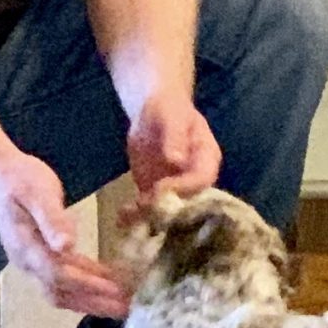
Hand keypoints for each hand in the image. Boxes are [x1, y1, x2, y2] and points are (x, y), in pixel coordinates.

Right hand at [0, 150, 134, 317]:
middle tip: (128, 309)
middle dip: (94, 303)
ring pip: (63, 291)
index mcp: (26, 248)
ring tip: (123, 303)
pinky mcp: (40, 256)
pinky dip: (86, 284)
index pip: (59, 276)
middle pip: (61, 293)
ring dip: (92, 299)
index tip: (117, 292)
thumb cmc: (19, 179)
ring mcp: (32, 262)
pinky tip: (107, 283)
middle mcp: (27, 262)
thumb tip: (66, 246)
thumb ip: (52, 220)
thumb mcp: (38, 193)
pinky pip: (64, 278)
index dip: (88, 286)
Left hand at [124, 91, 220, 212]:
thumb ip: (175, 138)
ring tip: (128, 218)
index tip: (162, 188)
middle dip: (166, 210)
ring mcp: (176, 187)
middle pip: (188, 201)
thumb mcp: (171, 118)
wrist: (153, 112)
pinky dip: (136, 215)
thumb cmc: (168, 109)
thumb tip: (176, 160)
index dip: (185, 188)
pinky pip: (150, 207)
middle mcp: (195, 179)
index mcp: (206, 159)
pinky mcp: (156, 192)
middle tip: (142, 209)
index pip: (202, 180)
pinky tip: (122, 219)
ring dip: (148, 216)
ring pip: (168, 208)